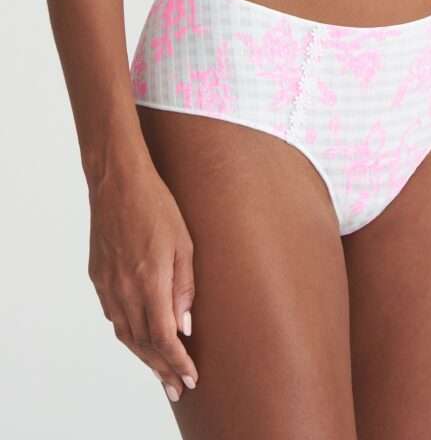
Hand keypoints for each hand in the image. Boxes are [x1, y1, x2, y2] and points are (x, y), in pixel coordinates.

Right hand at [87, 160, 197, 401]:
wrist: (118, 183)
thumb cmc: (158, 207)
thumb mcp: (184, 243)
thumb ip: (184, 287)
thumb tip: (185, 325)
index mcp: (149, 281)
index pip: (163, 337)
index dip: (178, 361)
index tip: (191, 377)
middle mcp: (124, 289)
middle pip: (142, 343)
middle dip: (162, 369)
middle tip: (177, 388)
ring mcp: (107, 284)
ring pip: (124, 333)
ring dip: (143, 357)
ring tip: (161, 372)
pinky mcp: (98, 277)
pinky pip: (113, 316)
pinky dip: (128, 335)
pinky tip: (138, 339)